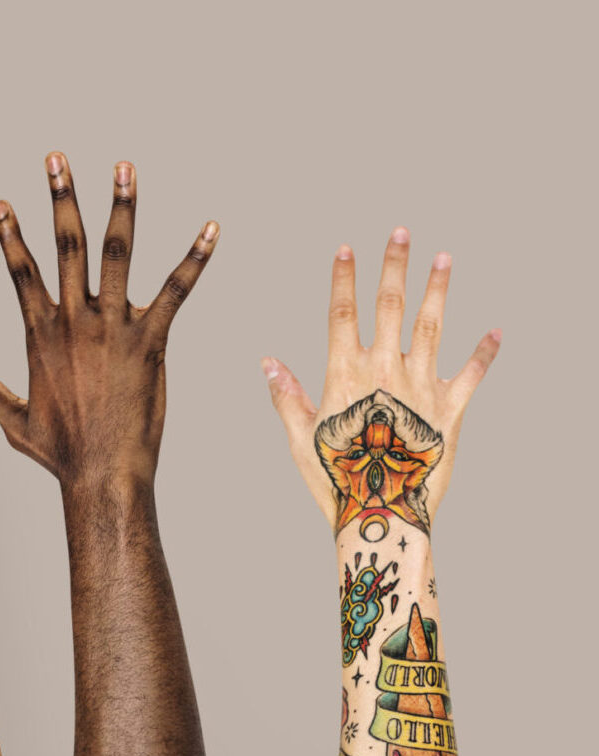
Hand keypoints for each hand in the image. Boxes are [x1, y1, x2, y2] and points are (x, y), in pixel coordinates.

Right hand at [0, 152, 217, 488]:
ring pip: (116, 254)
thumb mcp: (14, 420)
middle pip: (65, 246)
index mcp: (42, 335)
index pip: (21, 273)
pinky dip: (194, 259)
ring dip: (121, 207)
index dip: (12, 237)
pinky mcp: (150, 341)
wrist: (102, 474)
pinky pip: (175, 292)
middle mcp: (74, 321)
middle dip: (61, 198)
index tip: (3, 204)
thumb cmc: (60, 453)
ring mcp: (113, 328)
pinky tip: (212, 229)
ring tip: (124, 166)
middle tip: (57, 159)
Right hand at [262, 229, 501, 537]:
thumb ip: (287, 396)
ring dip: (438, 290)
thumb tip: (268, 362)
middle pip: (391, 306)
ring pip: (432, 326)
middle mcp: (385, 372)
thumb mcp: (300, 439)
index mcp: (346, 375)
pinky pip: (473, 374)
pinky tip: (497, 330)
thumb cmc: (335, 481)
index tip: (346, 249)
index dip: (344, 279)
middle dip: (395, 266)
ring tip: (444, 259)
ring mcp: (421, 387)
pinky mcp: (452, 410)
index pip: (342, 314)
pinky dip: (485, 352)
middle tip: (400, 232)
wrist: (382, 513)